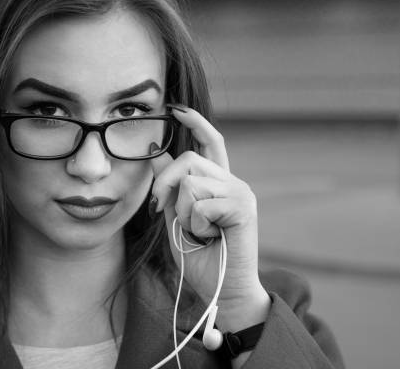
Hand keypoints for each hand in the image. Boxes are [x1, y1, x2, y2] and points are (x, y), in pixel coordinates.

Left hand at [150, 104, 269, 330]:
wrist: (222, 291)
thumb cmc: (199, 258)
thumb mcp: (176, 217)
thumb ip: (169, 187)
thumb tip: (156, 152)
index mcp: (217, 183)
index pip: (210, 142)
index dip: (194, 122)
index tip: (175, 108)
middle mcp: (232, 182)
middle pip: (189, 159)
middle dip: (164, 183)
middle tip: (162, 210)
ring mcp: (240, 192)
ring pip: (192, 182)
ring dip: (184, 213)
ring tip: (199, 232)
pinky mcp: (243, 207)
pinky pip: (201, 203)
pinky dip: (196, 225)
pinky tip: (210, 237)